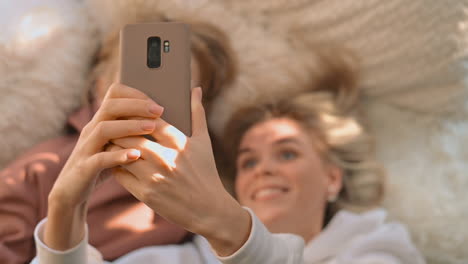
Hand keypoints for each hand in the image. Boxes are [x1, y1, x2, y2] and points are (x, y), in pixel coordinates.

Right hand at [45, 83, 163, 249]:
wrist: (71, 194)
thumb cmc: (100, 168)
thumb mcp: (115, 145)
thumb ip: (131, 132)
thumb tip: (161, 121)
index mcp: (100, 122)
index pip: (113, 95)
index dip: (135, 95)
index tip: (156, 104)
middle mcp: (91, 130)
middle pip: (110, 107)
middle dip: (136, 106)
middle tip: (159, 110)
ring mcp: (86, 149)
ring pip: (103, 129)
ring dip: (129, 126)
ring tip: (151, 127)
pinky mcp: (84, 168)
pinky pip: (99, 159)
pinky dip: (118, 156)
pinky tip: (136, 155)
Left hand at [109, 87, 250, 255]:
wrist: (208, 209)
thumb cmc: (206, 172)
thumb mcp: (204, 142)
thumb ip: (197, 113)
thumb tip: (195, 89)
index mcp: (180, 142)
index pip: (150, 118)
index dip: (135, 111)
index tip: (127, 109)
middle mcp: (166, 158)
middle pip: (130, 134)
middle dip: (119, 127)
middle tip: (111, 122)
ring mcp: (154, 176)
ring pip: (121, 153)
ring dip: (113, 145)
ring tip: (110, 139)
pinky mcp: (145, 193)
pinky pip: (121, 173)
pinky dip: (115, 164)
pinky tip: (115, 159)